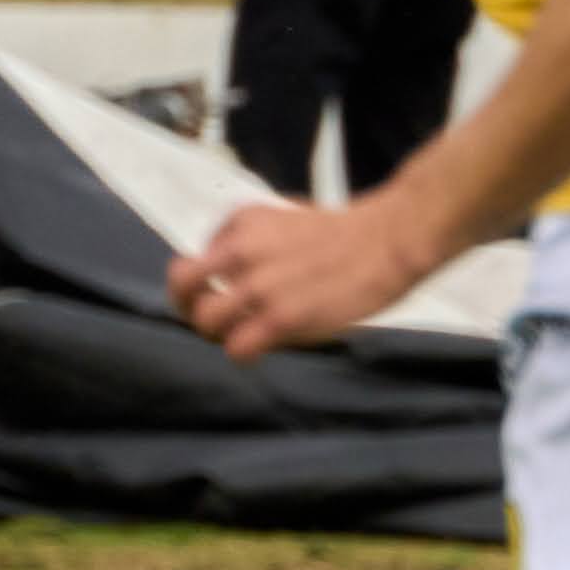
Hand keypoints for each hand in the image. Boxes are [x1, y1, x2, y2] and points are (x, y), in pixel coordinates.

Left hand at [168, 194, 441, 361]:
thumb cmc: (342, 233)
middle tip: (216, 320)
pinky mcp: (281, 318)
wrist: (386, 240)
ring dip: (218, 334)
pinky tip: (262, 348)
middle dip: (192, 308)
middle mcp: (240, 251)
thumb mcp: (282, 216)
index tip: (224, 292)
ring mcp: (258, 286)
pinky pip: (237, 349)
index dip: (204, 283)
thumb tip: (227, 273)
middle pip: (182, 288)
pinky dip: (243, 353)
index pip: (194, 260)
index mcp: (240, 223)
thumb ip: (250, 240)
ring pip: (204, 322)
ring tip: (242, 336)